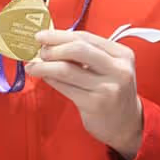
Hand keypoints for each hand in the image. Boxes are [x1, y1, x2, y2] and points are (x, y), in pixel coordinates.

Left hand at [25, 30, 143, 159]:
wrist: (126, 124)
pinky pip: (65, 88)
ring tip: (33, 66)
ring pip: (67, 70)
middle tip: (39, 51)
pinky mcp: (94, 104)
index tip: (41, 36)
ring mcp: (107, 88)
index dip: (60, 35)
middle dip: (53, 48)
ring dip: (45, 66)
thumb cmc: (112, 90)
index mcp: (122, 54)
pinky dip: (51, 80)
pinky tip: (45, 78)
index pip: (86, 37)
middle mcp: (118, 69)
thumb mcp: (109, 67)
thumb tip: (52, 42)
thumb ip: (88, 53)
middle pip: (78, 49)